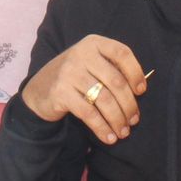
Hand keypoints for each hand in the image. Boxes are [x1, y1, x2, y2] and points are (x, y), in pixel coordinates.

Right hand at [20, 35, 147, 144]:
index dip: (136, 72)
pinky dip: (102, 128)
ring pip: (104, 99)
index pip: (122, 53)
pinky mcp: (61, 92)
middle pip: (116, 81)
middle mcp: (81, 54)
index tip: (141, 91)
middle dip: (129, 105)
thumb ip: (112, 68)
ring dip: (117, 119)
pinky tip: (109, 137)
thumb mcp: (91, 64)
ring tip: (123, 132)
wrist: (39, 89)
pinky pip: (89, 113)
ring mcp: (69, 72)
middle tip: (133, 120)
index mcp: (93, 43)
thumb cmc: (74, 77)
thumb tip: (140, 89)